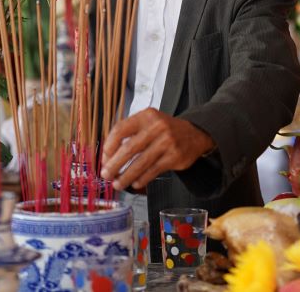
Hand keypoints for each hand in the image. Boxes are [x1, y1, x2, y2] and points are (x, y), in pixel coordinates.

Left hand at [100, 108, 215, 191]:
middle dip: (114, 164)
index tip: (104, 158)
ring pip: (141, 163)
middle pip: (129, 148)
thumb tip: (108, 156)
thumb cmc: (164, 130)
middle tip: (106, 174)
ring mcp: (167, 142)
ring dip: (126, 176)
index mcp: (146, 116)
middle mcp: (157, 127)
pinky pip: (153, 170)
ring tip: (117, 183)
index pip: (121, 129)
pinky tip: (135, 183)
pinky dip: (141, 179)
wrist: (194, 134)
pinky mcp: (174, 156)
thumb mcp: (148, 123)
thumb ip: (130, 134)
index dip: (109, 146)